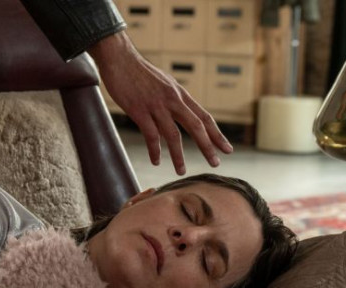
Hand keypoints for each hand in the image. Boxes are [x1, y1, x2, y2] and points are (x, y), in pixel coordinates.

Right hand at [88, 32, 232, 174]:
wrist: (119, 58)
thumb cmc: (138, 72)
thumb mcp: (163, 83)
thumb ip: (173, 98)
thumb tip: (180, 112)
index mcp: (180, 94)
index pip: (204, 117)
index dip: (216, 134)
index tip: (226, 149)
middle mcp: (172, 99)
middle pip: (196, 126)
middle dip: (207, 146)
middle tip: (215, 163)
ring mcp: (156, 105)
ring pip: (173, 134)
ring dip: (178, 156)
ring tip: (181, 171)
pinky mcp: (139, 110)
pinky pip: (150, 135)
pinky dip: (155, 150)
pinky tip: (156, 160)